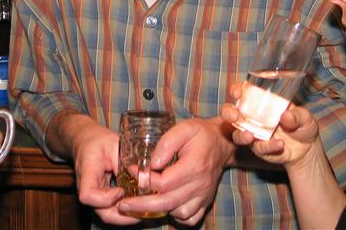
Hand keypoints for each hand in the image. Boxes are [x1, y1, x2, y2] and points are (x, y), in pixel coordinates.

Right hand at [60, 115, 135, 224]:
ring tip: (144, 208)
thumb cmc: (98, 140)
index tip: (121, 190)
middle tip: (142, 208)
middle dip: (123, 216)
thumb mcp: (113, 145)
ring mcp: (94, 195)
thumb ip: (124, 162)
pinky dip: (125, 210)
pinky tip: (138, 204)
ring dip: (126, 215)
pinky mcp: (101, 197)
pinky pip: (111, 209)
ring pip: (107, 214)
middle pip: (100, 212)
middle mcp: (88, 188)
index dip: (106, 199)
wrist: (86, 140)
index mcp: (86, 172)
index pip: (88, 195)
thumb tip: (142, 178)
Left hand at [116, 117, 234, 226]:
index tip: (131, 170)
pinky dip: (176, 215)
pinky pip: (190, 218)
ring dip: (160, 210)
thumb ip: (167, 143)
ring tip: (143, 201)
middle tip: (124, 205)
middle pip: (167, 203)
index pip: (164, 182)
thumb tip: (152, 163)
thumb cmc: (201, 134)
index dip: (144, 179)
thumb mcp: (184, 128)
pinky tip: (165, 204)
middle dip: (142, 205)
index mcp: (194, 166)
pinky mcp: (205, 200)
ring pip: (179, 213)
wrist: (222, 142)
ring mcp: (204, 195)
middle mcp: (200, 184)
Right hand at [220, 81, 319, 169]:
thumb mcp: (304, 117)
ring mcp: (253, 132)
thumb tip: (285, 116)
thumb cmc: (303, 126)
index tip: (237, 92)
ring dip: (241, 135)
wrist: (307, 150)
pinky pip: (257, 147)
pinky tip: (280, 144)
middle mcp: (252, 116)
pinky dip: (267, 146)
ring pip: (237, 133)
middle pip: (230, 112)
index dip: (236, 90)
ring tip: (250, 136)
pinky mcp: (258, 148)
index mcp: (261, 101)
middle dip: (228, 112)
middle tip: (235, 115)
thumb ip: (297, 115)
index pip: (243, 92)